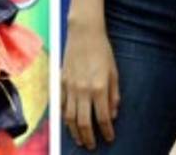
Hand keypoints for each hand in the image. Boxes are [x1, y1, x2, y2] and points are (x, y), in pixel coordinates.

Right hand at [61, 22, 119, 150]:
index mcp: (99, 88)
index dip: (106, 131)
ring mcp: (69, 86)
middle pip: (84, 122)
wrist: (83, 33)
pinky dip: (64, 116)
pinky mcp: (61, 81)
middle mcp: (83, 90)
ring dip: (74, 131)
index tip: (109, 138)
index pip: (103, 118)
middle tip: (92, 145)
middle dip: (89, 137)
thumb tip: (113, 114)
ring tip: (79, 139)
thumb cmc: (102, 51)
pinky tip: (68, 122)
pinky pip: (61, 105)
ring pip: (70, 117)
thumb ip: (114, 95)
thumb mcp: (114, 73)